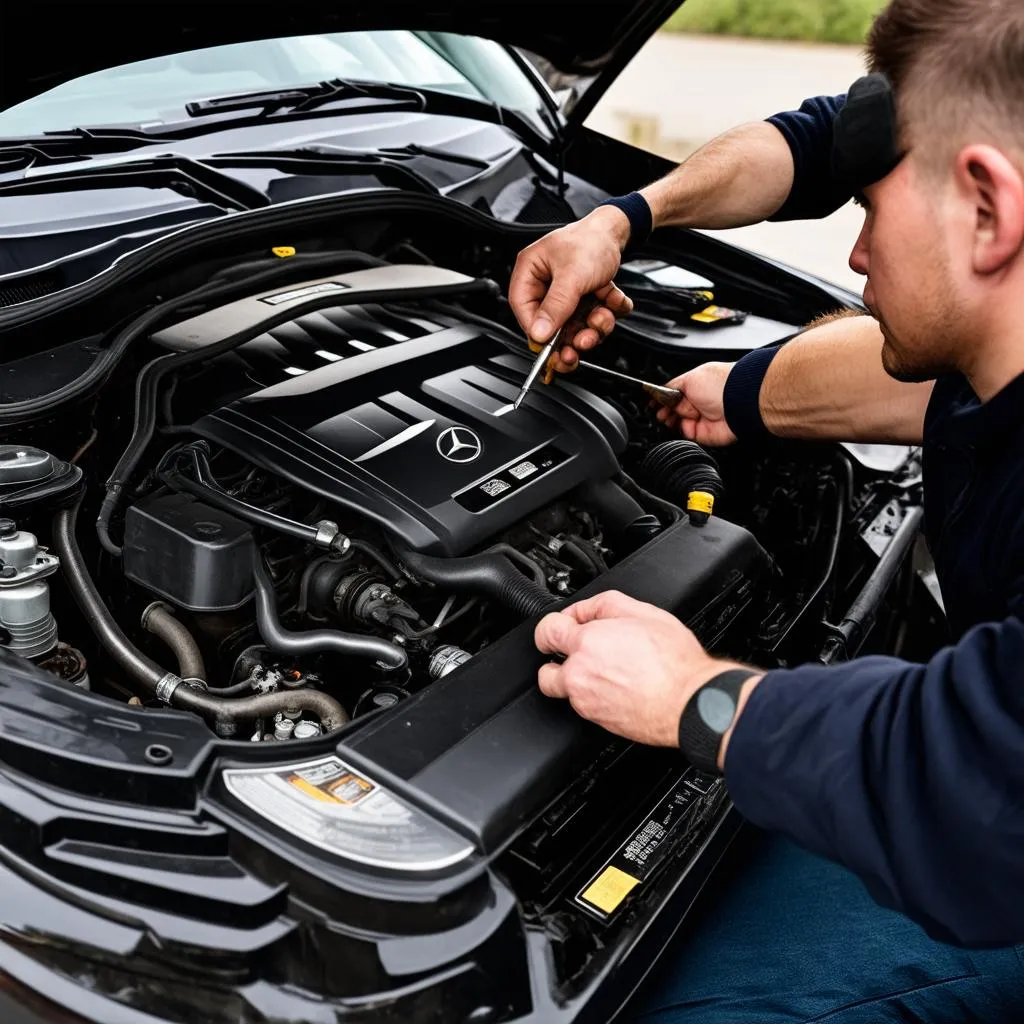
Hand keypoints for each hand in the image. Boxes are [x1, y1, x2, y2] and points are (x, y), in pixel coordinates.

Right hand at [510, 206, 634, 373]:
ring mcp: (567, 292)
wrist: (619, 230)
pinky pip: (594, 316)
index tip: (548, 345)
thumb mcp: (572, 275)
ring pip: (575, 324)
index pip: (522, 307)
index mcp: (531, 271)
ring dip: (593, 326)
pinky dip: (608, 312)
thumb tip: (538, 333)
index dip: (534, 329)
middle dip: (570, 337)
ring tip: (602, 316)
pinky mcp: (586, 296)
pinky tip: (614, 301)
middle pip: (550, 323)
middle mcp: (547, 284)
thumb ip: (555, 306)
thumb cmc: (591, 240)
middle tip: (579, 347)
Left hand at [533, 590, 726, 747]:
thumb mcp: (644, 613)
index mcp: (587, 644)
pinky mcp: (597, 721)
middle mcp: (579, 675)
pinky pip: (583, 705)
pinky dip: (593, 696)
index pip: (545, 631)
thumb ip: (604, 605)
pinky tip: (616, 686)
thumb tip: (583, 611)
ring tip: (604, 671)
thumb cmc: (674, 661)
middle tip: (578, 653)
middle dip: (557, 660)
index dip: (552, 627)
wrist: (690, 701)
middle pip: (545, 670)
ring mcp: (586, 701)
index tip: (560, 629)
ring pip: (564, 690)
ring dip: (576, 679)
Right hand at [656, 361, 737, 445]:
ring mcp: (701, 418)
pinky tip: (682, 424)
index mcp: (695, 387)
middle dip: (663, 411)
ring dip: (670, 421)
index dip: (661, 399)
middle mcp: (697, 402)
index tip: (653, 402)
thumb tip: (659, 391)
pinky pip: (687, 434)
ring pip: (678, 424)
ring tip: (666, 418)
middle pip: (672, 410)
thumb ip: (672, 386)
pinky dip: (682, 431)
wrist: (738, 402)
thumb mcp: (690, 378)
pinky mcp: (704, 433)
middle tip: (660, 411)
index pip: (672, 395)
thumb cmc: (720, 384)